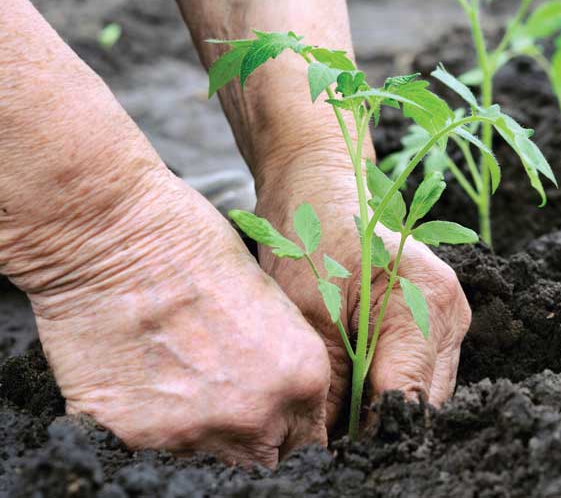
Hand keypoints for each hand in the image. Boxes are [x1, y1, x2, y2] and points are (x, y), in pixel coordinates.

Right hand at [17, 163, 330, 467]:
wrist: (115, 236)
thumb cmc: (195, 247)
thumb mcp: (270, 302)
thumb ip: (283, 363)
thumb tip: (282, 401)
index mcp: (302, 377)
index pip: (308, 442)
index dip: (288, 431)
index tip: (273, 425)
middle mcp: (256, 415)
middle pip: (262, 461)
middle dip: (250, 439)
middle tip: (223, 402)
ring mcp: (194, 432)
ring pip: (207, 460)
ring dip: (198, 432)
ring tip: (177, 381)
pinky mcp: (134, 436)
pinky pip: (150, 450)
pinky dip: (147, 426)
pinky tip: (140, 381)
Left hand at [254, 153, 471, 427]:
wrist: (318, 187)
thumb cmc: (310, 236)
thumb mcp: (308, 314)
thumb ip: (328, 386)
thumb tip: (328, 447)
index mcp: (428, 303)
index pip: (409, 398)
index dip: (371, 434)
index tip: (333, 451)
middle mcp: (451, 313)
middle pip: (424, 403)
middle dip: (379, 426)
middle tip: (330, 438)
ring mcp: (449, 319)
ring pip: (424, 394)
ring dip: (383, 409)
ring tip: (337, 414)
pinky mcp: (436, 323)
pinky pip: (417, 374)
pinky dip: (386, 388)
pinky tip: (352, 389)